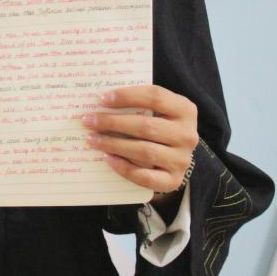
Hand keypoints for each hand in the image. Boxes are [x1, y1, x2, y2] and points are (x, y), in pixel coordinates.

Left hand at [81, 85, 197, 197]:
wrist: (177, 155)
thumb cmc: (160, 124)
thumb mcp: (158, 109)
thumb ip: (138, 103)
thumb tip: (102, 101)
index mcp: (185, 109)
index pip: (155, 97)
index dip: (127, 96)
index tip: (103, 98)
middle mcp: (188, 135)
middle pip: (146, 126)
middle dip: (113, 122)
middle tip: (89, 121)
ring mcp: (182, 159)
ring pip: (144, 151)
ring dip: (113, 144)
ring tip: (92, 139)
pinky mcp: (174, 180)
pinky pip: (145, 176)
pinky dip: (124, 167)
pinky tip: (107, 158)